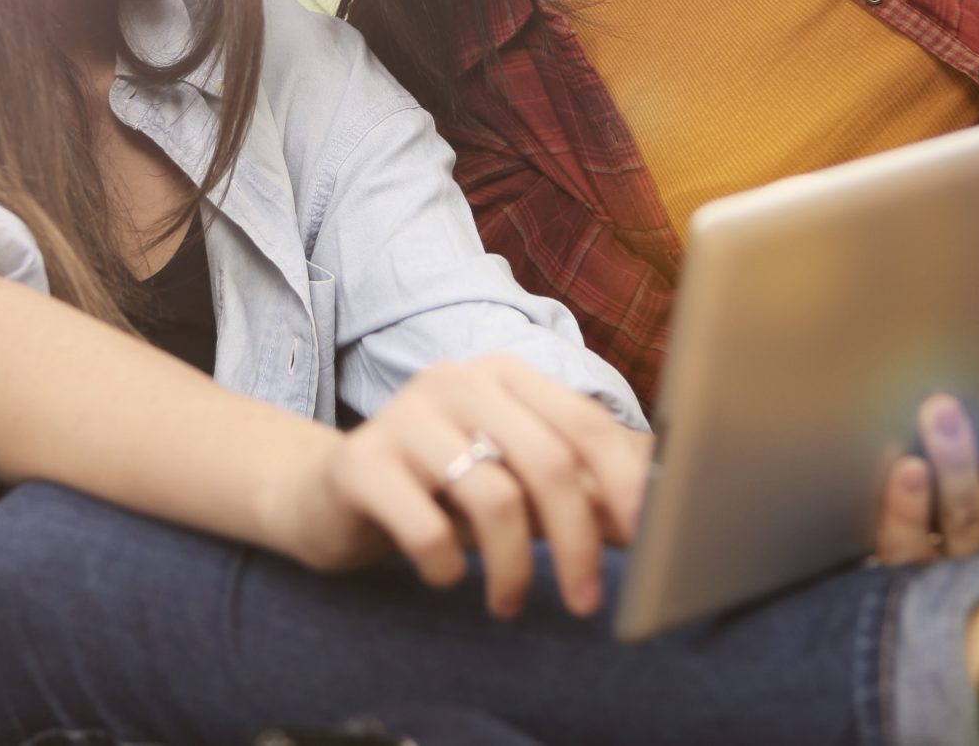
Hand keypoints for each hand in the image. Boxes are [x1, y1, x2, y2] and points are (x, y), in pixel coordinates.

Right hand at [273, 355, 650, 619]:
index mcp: (505, 375)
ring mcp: (406, 416)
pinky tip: (446, 574)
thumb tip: (651, 523)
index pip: (585, 425)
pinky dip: (449, 567)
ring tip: (507, 602)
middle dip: (577, 542)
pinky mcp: (362, 463)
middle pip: (548, 462)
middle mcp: (458, 381)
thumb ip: (573, 492)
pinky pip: (428, 529)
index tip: (648, 545)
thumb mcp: (510, 482)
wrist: (327, 494)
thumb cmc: (437, 490)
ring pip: (494, 497)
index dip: (625, 486)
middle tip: (585, 601)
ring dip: (514, 568)